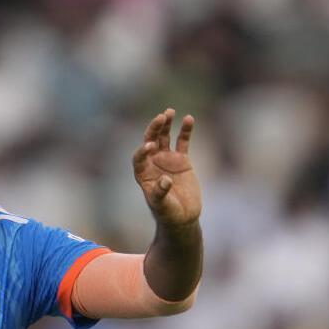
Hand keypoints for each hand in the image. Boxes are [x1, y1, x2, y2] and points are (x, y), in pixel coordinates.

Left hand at [132, 109, 201, 228]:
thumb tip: (165, 180)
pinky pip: (182, 141)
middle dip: (154, 129)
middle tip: (161, 117)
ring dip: (165, 125)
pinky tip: (189, 119)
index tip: (150, 146)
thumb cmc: (168, 213)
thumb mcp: (163, 206)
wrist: (183, 217)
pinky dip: (185, 130)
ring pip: (164, 137)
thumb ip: (161, 193)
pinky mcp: (181, 159)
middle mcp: (152, 163)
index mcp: (143, 174)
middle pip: (150, 141)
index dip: (142, 150)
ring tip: (169, 112)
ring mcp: (167, 159)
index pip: (139, 157)